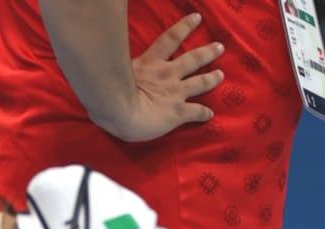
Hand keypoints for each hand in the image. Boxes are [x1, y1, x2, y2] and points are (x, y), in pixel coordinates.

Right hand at [97, 14, 224, 141]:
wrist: (119, 110)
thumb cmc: (109, 90)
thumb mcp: (113, 67)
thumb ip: (117, 61)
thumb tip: (102, 51)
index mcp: (150, 63)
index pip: (170, 40)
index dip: (184, 28)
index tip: (197, 18)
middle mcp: (167, 75)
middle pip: (192, 59)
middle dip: (207, 52)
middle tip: (220, 47)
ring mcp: (175, 93)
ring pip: (199, 83)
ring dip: (212, 78)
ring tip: (222, 75)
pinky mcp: (178, 112)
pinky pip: (196, 112)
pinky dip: (204, 113)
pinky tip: (210, 114)